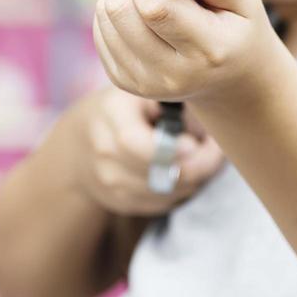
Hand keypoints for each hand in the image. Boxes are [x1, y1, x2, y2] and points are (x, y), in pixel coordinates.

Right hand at [72, 85, 224, 216]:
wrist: (79, 142)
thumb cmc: (123, 109)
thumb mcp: (141, 91)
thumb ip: (171, 100)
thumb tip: (209, 116)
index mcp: (111, 117)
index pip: (135, 143)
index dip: (170, 150)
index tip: (194, 144)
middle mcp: (106, 155)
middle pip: (161, 176)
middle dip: (200, 166)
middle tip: (216, 149)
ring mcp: (111, 184)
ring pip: (169, 194)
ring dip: (195, 180)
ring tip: (203, 157)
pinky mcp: (120, 203)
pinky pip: (163, 205)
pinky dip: (181, 192)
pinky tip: (184, 171)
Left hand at [93, 0, 279, 109]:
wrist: (230, 81)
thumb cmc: (237, 31)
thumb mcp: (246, 1)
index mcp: (208, 51)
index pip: (154, 6)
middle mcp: (171, 73)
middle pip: (120, 10)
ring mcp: (143, 82)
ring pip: (105, 15)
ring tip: (156, 1)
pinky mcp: (123, 81)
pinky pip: (100, 29)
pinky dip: (117, 15)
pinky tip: (145, 20)